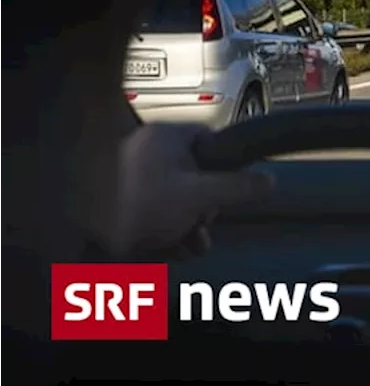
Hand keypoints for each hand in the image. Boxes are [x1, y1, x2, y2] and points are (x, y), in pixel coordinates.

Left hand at [100, 123, 273, 257]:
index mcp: (164, 137)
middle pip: (195, 174)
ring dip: (188, 225)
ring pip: (176, 198)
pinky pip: (155, 212)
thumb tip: (269, 180)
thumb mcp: (202, 196)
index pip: (209, 138)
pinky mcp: (121, 203)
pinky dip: (166, 231)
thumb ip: (239, 187)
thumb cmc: (139, 206)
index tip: (231, 185)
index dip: (225, 163)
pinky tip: (170, 248)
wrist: (86, 236)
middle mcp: (146, 151)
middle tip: (203, 223)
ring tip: (187, 244)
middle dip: (205, 207)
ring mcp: (131, 178)